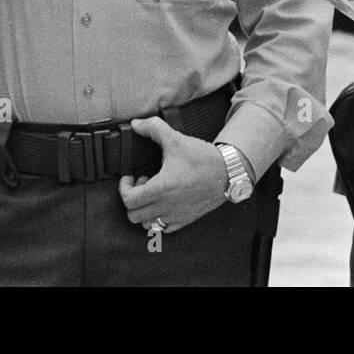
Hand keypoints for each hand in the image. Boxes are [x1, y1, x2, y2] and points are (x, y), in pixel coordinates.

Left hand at [118, 116, 227, 232]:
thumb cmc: (203, 158)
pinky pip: (164, 229)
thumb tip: (136, 124)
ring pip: (147, 225)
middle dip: (133, 199)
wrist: (229, 172)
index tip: (130, 178)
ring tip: (153, 195)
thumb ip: (154, 129)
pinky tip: (165, 204)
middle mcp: (166, 206)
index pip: (128, 200)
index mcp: (160, 189)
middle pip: (133, 215)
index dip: (124, 188)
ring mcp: (176, 215)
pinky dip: (159, 220)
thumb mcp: (176, 139)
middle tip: (142, 185)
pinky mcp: (186, 219)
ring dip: (145, 211)